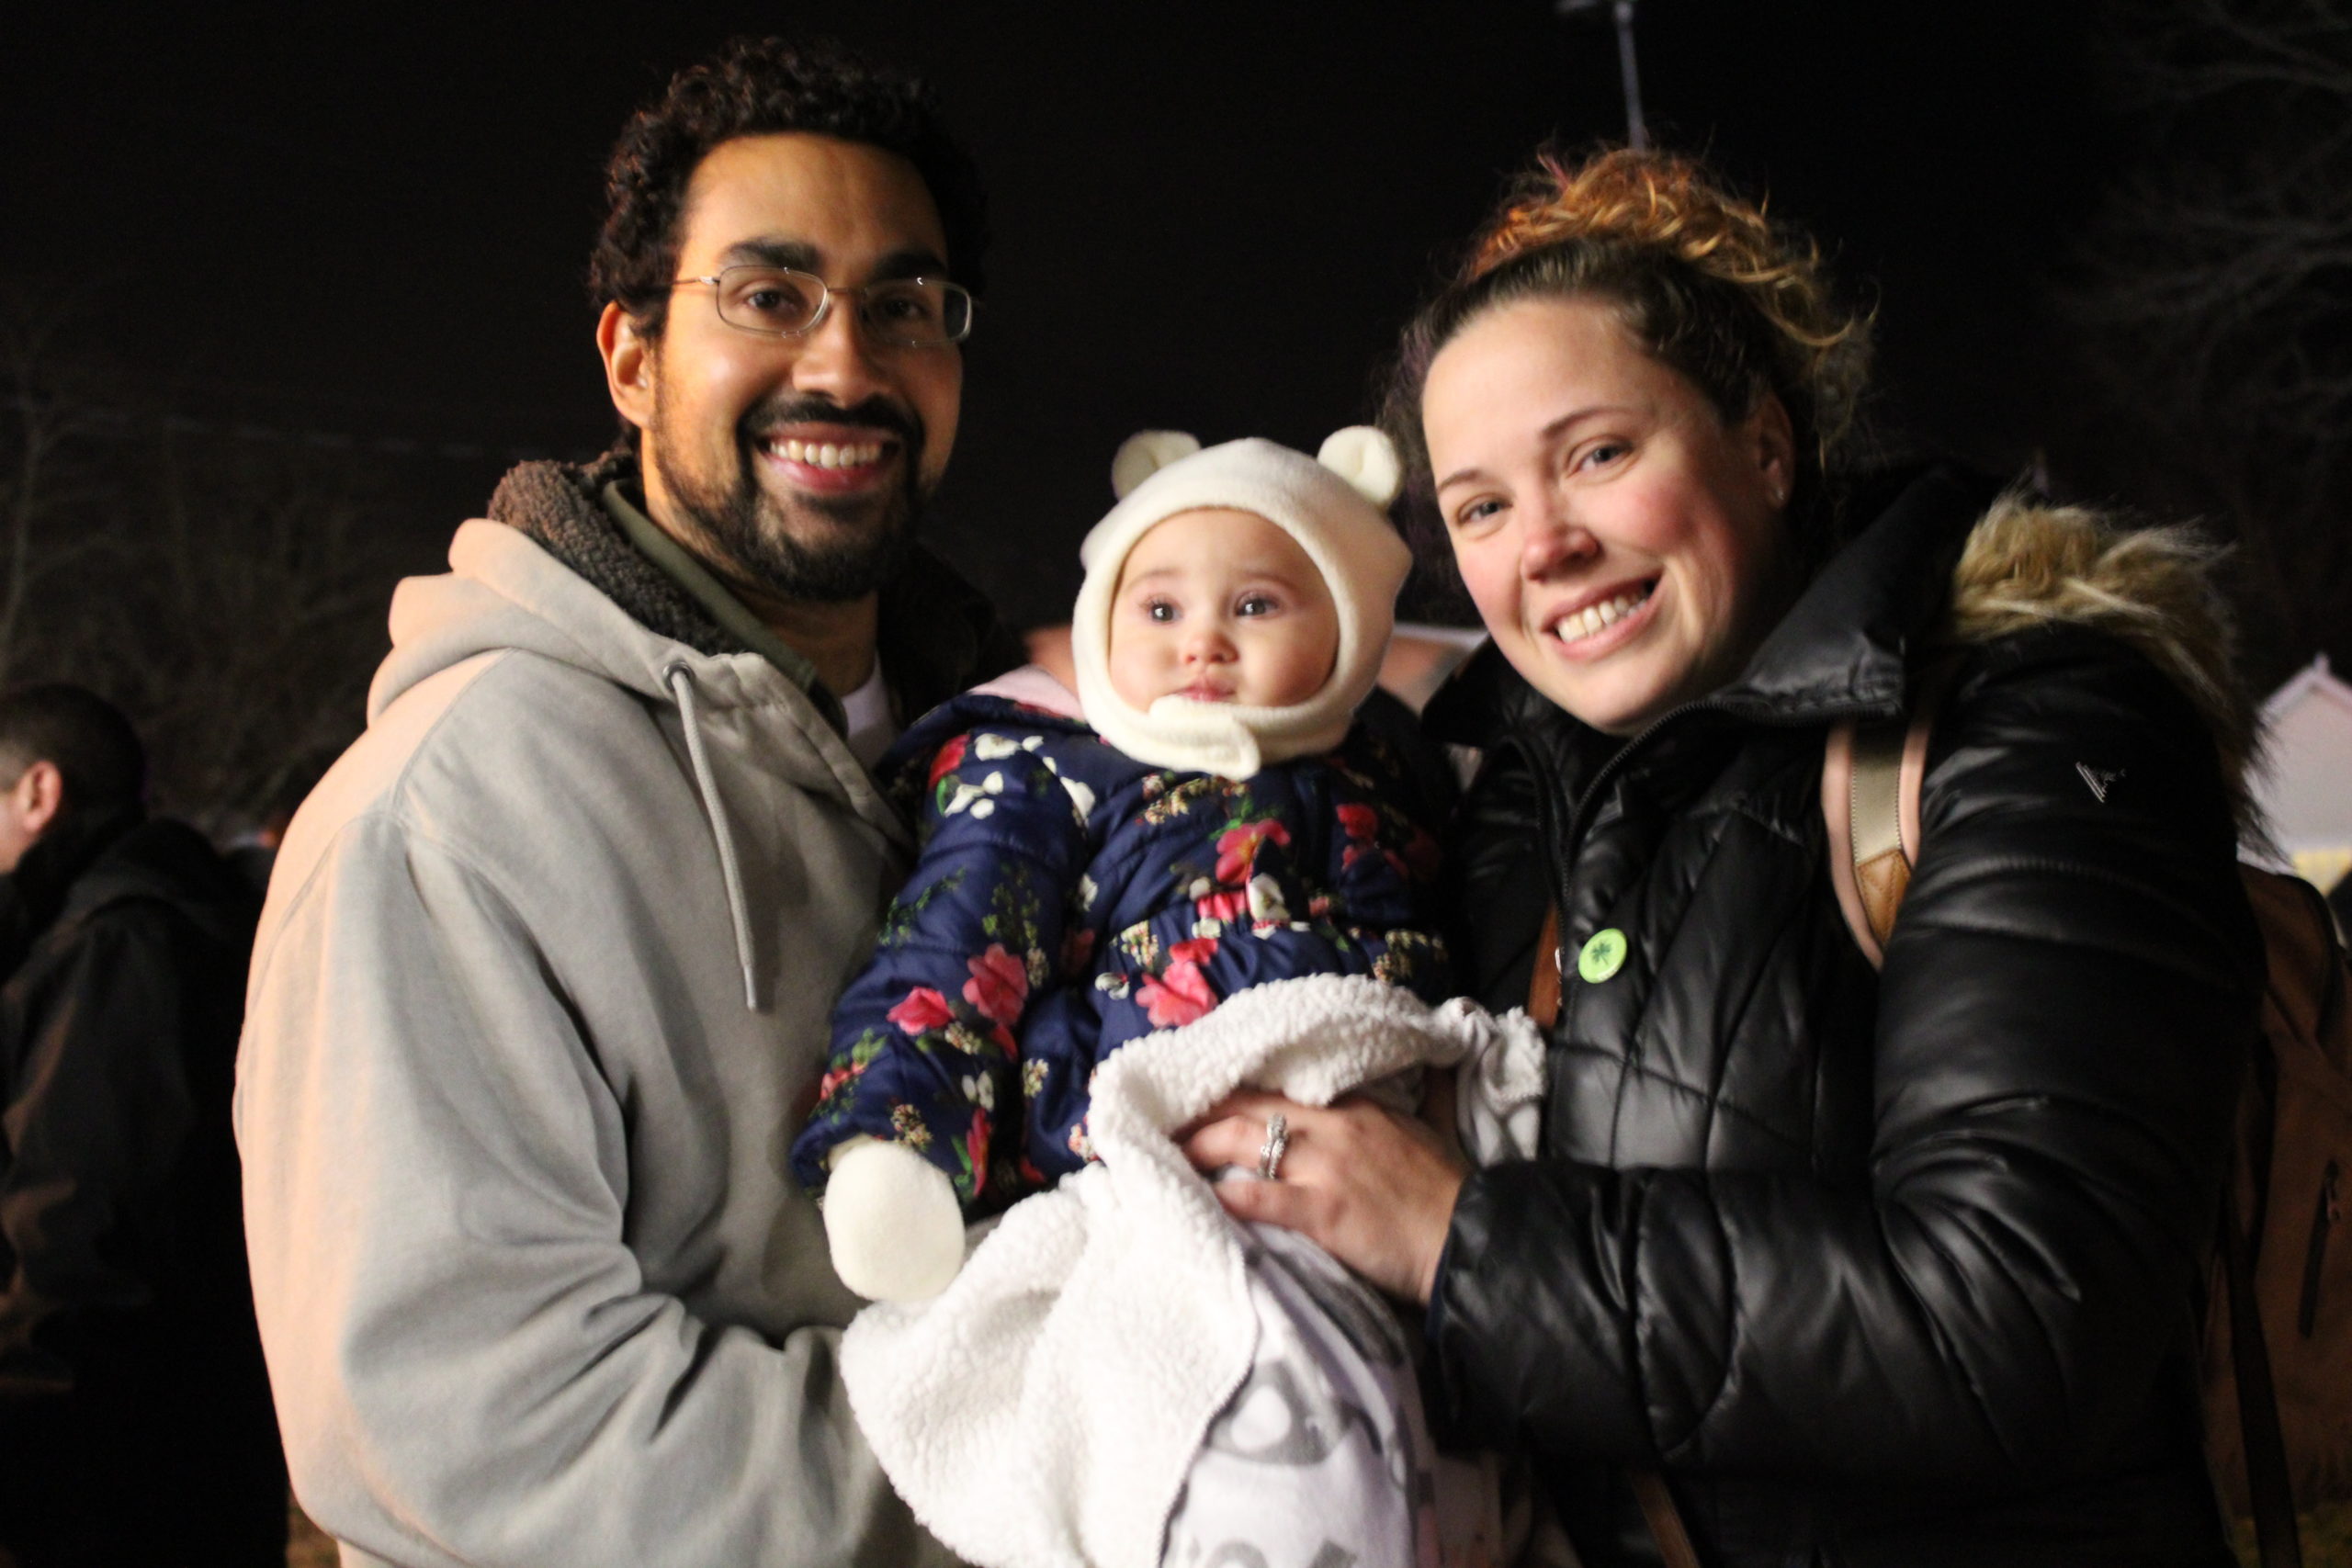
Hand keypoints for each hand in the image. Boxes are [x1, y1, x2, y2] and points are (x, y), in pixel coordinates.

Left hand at [1181, 1089, 1468, 1305]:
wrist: (1469, 1237)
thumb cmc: (1449, 1190)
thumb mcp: (1433, 1127)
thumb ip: (1426, 1094)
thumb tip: (1441, 1064)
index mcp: (1354, 1106)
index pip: (1278, 1088)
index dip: (1232, 1094)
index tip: (1202, 1099)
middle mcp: (1332, 1127)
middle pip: (1247, 1108)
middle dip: (1201, 1116)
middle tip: (1166, 1127)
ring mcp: (1325, 1168)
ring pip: (1243, 1143)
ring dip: (1199, 1150)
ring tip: (1169, 1158)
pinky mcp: (1322, 1211)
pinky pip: (1258, 1197)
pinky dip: (1223, 1195)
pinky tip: (1197, 1198)